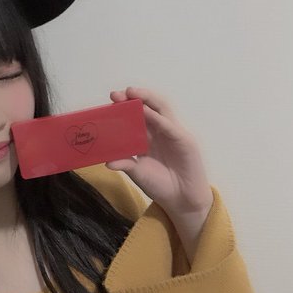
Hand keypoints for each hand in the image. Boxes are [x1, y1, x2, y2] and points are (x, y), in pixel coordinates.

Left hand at [105, 87, 213, 217]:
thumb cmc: (160, 185)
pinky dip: (158, 118)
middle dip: (135, 98)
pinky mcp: (184, 141)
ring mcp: (173, 133)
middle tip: (117, 94)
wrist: (180, 200)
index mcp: (148, 136)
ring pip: (162, 110)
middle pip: (149, 107)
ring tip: (132, 93)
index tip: (111, 100)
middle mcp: (161, 131)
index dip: (125, 106)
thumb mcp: (138, 173)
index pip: (137, 115)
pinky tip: (146, 112)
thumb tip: (107, 162)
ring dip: (148, 99)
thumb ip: (125, 164)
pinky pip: (170, 127)